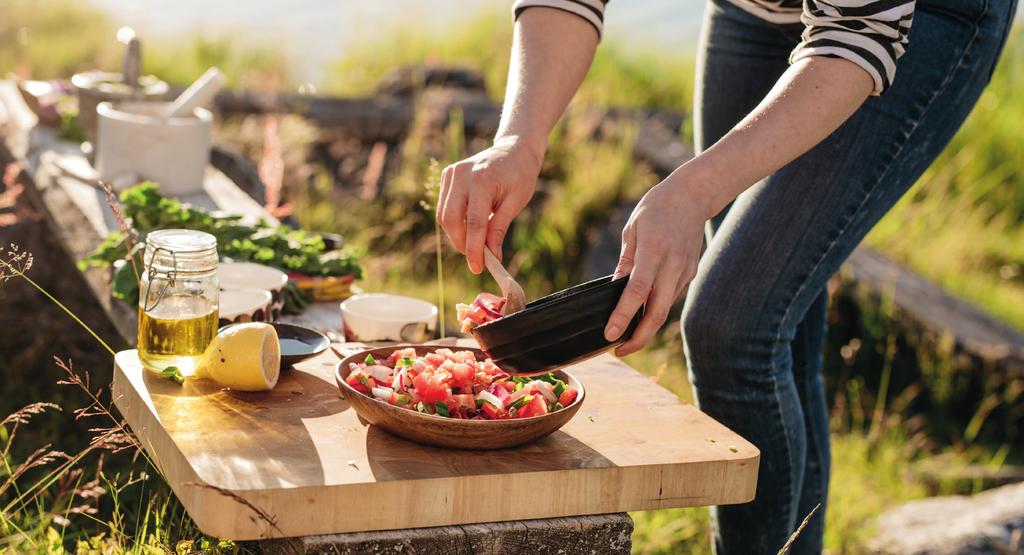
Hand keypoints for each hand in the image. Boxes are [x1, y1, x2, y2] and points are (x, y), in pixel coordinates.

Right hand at [437, 136, 542, 272]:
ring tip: (475, 243)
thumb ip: (499, 229)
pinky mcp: (447, 176)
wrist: (514, 149)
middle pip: (452, 220)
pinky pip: (444, 207)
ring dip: (457, 235)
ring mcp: (451, 173)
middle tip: (477, 258)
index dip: (474, 249)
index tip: (477, 268)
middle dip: (462, 244)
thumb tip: (491, 256)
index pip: (474, 222)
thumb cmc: (519, 176)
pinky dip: (455, 223)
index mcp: (483, 180)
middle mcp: (462, 175)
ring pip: (444, 216)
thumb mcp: (515, 203)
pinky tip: (470, 227)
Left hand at [604, 174, 709, 355]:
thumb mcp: (633, 230)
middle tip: (619, 350)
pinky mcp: (690, 273)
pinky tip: (642, 315)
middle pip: (657, 312)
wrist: (693, 196)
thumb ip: (626, 263)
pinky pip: (670, 297)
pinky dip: (655, 310)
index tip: (609, 334)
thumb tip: (616, 291)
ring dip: (646, 327)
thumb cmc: (656, 209)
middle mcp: (672, 265)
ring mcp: (685, 271)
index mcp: (654, 251)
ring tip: (626, 337)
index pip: (637, 292)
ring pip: (665, 309)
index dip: (623, 316)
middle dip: (638, 338)